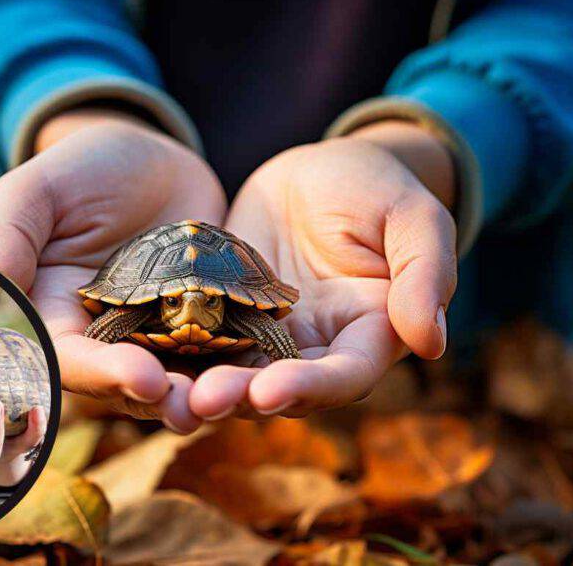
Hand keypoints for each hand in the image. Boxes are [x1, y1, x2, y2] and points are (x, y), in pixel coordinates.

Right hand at [0, 108, 226, 432]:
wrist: (149, 158)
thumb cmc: (82, 169)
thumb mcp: (40, 188)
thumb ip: (11, 230)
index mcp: (54, 316)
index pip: (69, 358)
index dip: (102, 373)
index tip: (141, 377)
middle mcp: (103, 337)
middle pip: (124, 382)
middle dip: (157, 398)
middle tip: (192, 410)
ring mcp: (154, 334)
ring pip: (175, 375)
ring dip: (200, 394)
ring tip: (231, 401)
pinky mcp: (199, 323)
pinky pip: (216, 349)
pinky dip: (235, 363)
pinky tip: (263, 370)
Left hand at [189, 121, 457, 418]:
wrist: (319, 171)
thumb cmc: (375, 187)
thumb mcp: (411, 216)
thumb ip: (425, 273)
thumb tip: (430, 343)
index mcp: (368, 333)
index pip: (344, 375)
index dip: (311, 388)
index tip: (271, 391)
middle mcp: (316, 348)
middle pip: (281, 388)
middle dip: (242, 398)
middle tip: (201, 401)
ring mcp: (267, 336)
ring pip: (236, 373)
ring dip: (203, 388)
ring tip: (168, 394)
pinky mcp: (226, 316)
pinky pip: (201, 340)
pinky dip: (177, 355)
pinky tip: (142, 358)